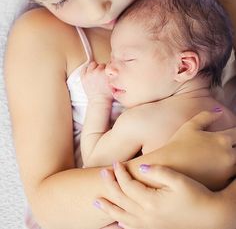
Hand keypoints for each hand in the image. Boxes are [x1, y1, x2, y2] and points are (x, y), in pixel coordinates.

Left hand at [81, 61, 111, 101]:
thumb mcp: (114, 83)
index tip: (107, 73)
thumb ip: (114, 75)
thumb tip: (114, 69)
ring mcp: (89, 74)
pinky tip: (89, 72)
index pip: (108, 65)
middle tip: (102, 75)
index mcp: (106, 72)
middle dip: (102, 69)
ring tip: (96, 73)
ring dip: (94, 67)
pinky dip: (86, 69)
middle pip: (101, 65)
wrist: (99, 101)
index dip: (108, 69)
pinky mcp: (83, 77)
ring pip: (92, 64)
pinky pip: (84, 68)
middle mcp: (97, 71)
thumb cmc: (108, 94)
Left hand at [95, 162, 222, 228]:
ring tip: (97, 202)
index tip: (116, 162)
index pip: (128, 185)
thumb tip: (142, 167)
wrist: (211, 217)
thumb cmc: (196, 196)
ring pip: (122, 217)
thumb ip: (159, 172)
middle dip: (110, 186)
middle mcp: (147, 216)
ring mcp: (150, 226)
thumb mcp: (179, 180)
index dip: (120, 173)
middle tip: (101, 174)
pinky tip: (117, 222)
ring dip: (109, 209)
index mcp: (152, 201)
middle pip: (121, 200)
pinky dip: (121, 224)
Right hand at [160, 110, 235, 189]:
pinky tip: (219, 169)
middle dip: (235, 146)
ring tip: (222, 158)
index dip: (235, 132)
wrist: (167, 167)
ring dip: (234, 159)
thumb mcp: (190, 126)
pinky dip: (229, 172)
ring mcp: (227, 172)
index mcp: (222, 139)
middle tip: (223, 148)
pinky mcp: (222, 185)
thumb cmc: (177, 144)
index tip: (231, 134)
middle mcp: (229, 156)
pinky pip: (232, 178)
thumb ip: (206, 116)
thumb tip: (219, 111)